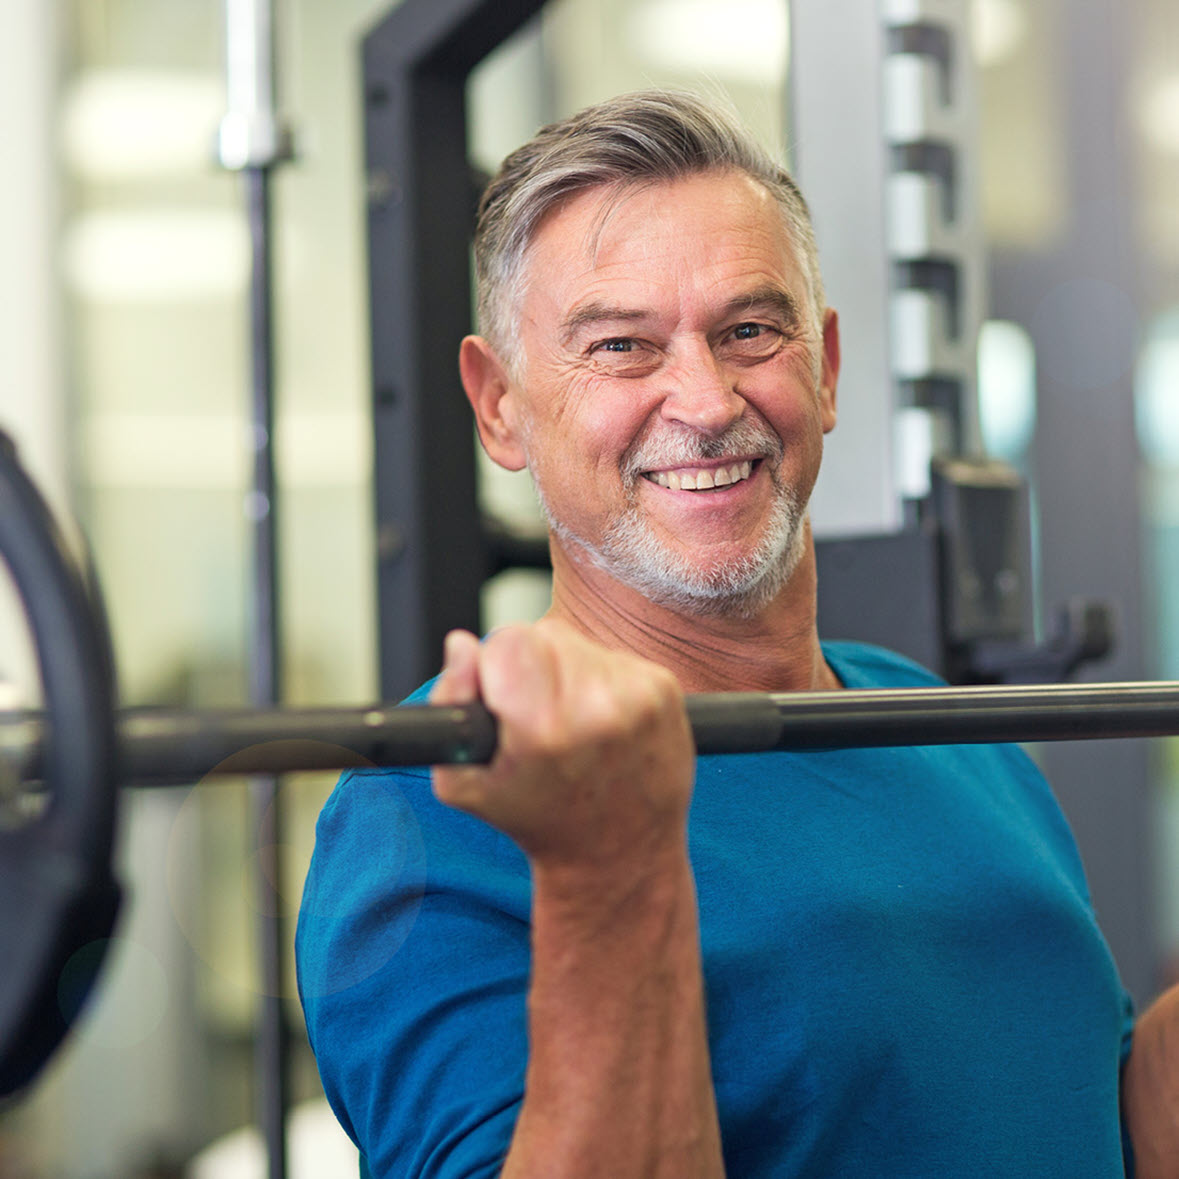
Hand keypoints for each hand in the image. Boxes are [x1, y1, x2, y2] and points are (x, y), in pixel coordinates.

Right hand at [428, 620, 695, 880]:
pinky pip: (614, 656)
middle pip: (543, 634)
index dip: (494, 666)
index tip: (502, 700)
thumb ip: (448, 704)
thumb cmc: (535, 817)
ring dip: (567, 671)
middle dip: (530, 664)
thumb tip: (461, 644)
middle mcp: (596, 709)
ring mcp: (637, 698)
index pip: (507, 640)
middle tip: (536, 716)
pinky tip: (602, 722)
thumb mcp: (465, 782)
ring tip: (570, 723)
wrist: (619, 853)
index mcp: (542, 730)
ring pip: (579, 643)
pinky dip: (601, 679)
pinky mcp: (665, 691)